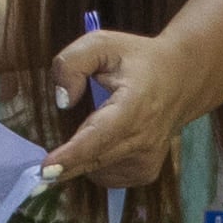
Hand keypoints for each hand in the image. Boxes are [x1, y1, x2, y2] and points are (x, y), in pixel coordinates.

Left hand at [43, 25, 183, 188]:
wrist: (182, 79)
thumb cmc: (136, 60)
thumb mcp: (102, 44)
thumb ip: (73, 63)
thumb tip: (62, 100)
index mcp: (134, 105)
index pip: (100, 135)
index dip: (72, 155)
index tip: (47, 169)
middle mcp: (144, 138)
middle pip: (94, 160)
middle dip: (64, 167)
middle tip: (41, 170)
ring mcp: (147, 159)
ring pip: (97, 171)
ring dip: (82, 159)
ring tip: (91, 128)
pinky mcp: (145, 172)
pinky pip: (107, 177)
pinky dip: (96, 164)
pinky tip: (104, 141)